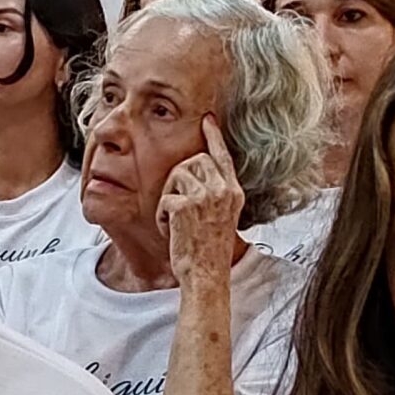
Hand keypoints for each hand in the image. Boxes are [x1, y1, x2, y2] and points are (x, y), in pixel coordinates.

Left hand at [157, 115, 245, 285]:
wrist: (206, 274)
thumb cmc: (209, 252)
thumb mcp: (221, 218)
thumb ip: (215, 196)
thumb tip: (198, 178)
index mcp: (234, 192)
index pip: (224, 156)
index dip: (214, 136)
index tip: (207, 120)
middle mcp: (224, 191)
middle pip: (195, 160)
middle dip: (179, 176)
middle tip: (175, 202)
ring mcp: (206, 197)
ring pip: (177, 175)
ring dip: (168, 197)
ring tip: (174, 221)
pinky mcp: (186, 206)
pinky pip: (165, 198)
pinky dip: (161, 215)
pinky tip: (170, 230)